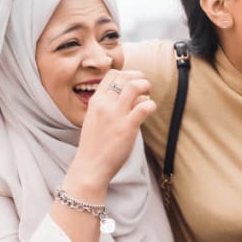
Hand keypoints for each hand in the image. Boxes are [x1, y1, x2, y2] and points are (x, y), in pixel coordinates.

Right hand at [68, 70, 155, 189]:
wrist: (90, 167)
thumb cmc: (94, 145)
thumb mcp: (94, 119)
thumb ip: (106, 106)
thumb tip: (125, 98)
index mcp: (95, 101)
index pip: (112, 74)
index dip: (127, 75)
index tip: (133, 83)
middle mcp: (105, 105)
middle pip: (125, 77)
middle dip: (140, 79)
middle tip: (145, 89)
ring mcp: (116, 115)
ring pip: (135, 86)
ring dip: (146, 88)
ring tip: (148, 97)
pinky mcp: (127, 128)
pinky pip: (144, 107)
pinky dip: (151, 105)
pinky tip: (150, 111)